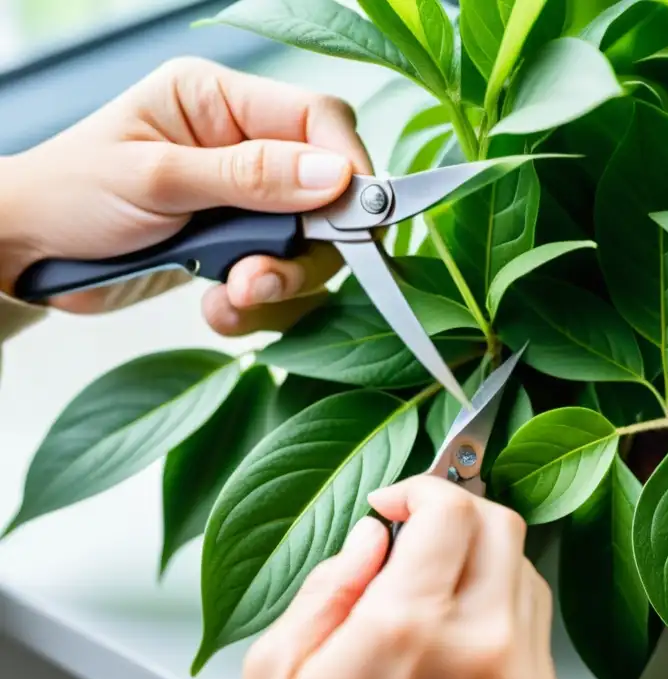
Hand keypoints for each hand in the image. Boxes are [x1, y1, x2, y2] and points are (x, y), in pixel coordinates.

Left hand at [0, 56, 370, 335]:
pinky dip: (260, 306)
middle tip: (264, 280)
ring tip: (233, 298)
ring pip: (310, 247)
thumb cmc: (71, 194)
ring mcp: (244, 200)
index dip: (348, 166)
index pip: (317, 119)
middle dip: (306, 249)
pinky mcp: (239, 246)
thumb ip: (249, 177)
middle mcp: (242, 146)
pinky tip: (219, 308)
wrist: (27, 254)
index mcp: (220, 102)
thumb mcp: (157, 178)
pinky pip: (282, 280)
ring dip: (280, 284)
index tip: (355, 220)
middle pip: (326, 194)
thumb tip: (335, 176)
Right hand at [235, 476, 564, 678]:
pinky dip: (503, 616)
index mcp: (406, 628)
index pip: (453, 509)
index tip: (397, 504)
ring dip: (484, 563)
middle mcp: (480, 650)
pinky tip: (458, 643)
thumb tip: (374, 534)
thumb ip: (330, 582)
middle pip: (502, 528)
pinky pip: (536, 632)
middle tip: (418, 536)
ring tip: (434, 596)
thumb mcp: (277, 669)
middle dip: (458, 515)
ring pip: (527, 574)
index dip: (422, 489)